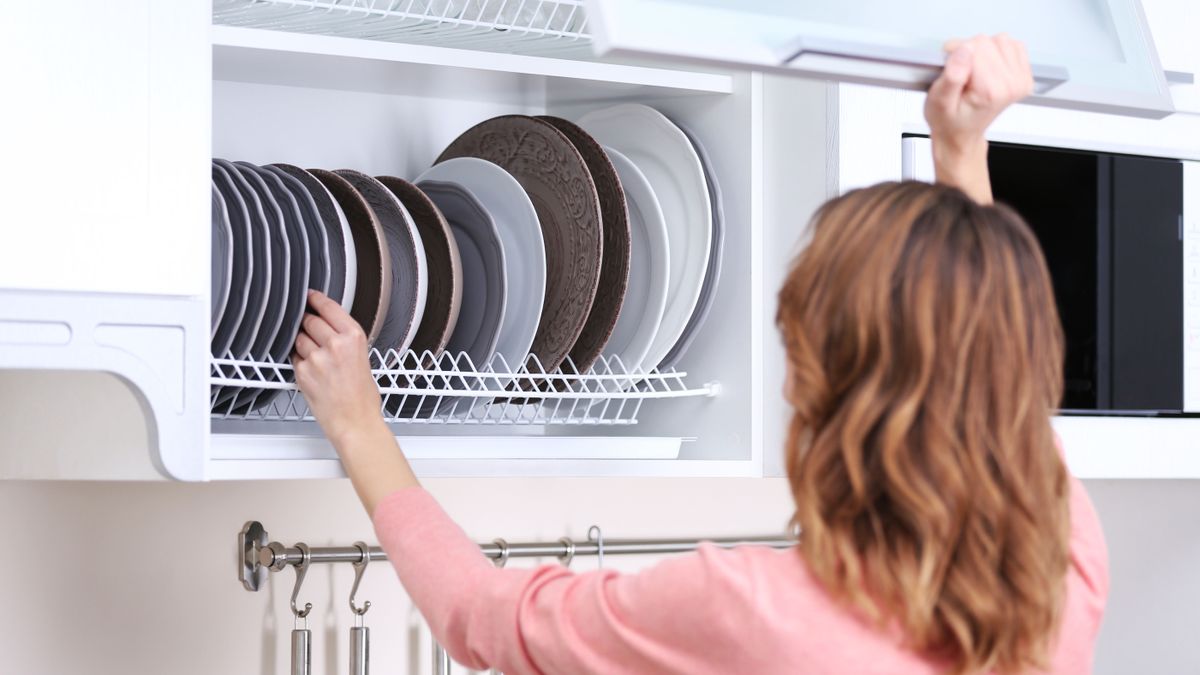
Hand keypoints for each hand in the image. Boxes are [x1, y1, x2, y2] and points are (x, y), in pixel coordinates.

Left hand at [292, 289, 383, 445]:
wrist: (355, 422)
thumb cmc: (362, 397)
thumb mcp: (363, 358)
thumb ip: (346, 339)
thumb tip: (328, 325)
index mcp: (354, 338)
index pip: (328, 307)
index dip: (315, 299)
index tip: (309, 295)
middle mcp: (335, 345)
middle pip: (310, 320)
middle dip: (308, 324)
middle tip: (313, 334)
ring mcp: (317, 358)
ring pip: (299, 338)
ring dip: (302, 343)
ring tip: (316, 358)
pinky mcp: (303, 372)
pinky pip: (294, 357)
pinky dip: (299, 360)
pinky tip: (312, 370)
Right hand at [924, 34, 1033, 202]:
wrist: (961, 135)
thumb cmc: (949, 121)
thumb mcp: (939, 101)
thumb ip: (952, 75)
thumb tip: (963, 50)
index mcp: (991, 91)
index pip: (975, 47)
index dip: (956, 54)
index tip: (951, 70)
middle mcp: (1011, 85)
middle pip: (988, 42)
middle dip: (970, 52)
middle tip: (962, 74)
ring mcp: (1021, 80)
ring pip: (1000, 41)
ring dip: (984, 52)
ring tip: (974, 73)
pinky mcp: (1024, 75)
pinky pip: (1013, 46)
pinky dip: (998, 52)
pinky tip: (988, 69)